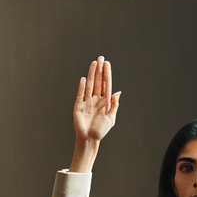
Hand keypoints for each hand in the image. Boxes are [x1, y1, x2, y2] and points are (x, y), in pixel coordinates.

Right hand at [70, 56, 119, 171]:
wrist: (89, 139)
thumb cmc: (101, 130)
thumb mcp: (111, 118)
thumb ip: (114, 105)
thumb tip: (118, 92)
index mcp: (104, 101)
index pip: (106, 84)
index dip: (106, 74)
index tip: (107, 64)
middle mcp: (96, 99)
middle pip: (98, 81)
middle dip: (99, 70)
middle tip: (100, 58)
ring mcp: (87, 101)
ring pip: (90, 84)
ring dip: (92, 74)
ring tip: (93, 63)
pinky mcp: (79, 105)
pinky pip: (80, 94)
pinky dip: (82, 87)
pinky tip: (84, 79)